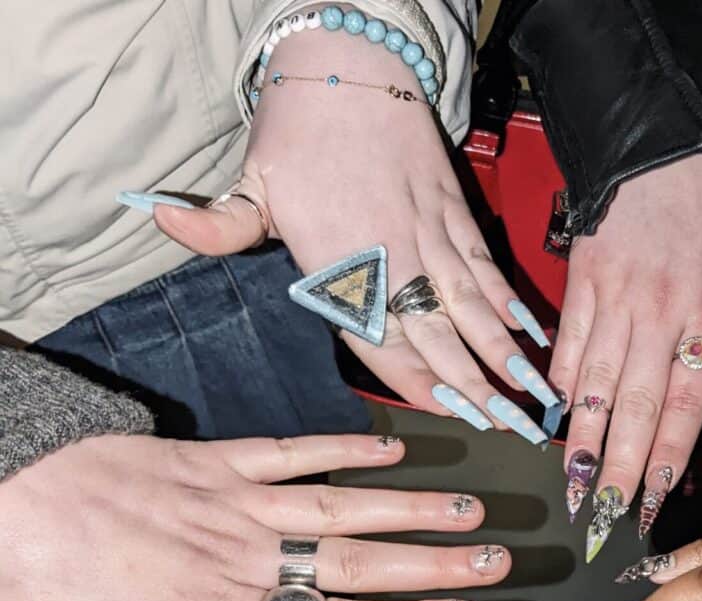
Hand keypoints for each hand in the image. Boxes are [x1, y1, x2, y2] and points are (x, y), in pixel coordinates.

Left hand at [0, 433, 508, 600]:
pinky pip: (292, 452)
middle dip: (435, 564)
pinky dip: (344, 449)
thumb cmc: (40, 581)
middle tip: (496, 557)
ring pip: (340, 506)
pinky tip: (389, 448)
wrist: (5, 489)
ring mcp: (237, 500)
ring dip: (409, 507)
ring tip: (467, 507)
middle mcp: (245, 553)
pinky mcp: (219, 459)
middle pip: (358, 562)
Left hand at [149, 29, 552, 436]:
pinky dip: (509, 301)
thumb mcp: (251, 179)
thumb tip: (162, 222)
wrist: (352, 65)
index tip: (452, 413)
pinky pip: (487, 266)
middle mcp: (393, 255)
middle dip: (477, 383)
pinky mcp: (454, 212)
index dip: (418, 380)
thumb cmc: (299, 129)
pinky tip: (529, 331)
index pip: (381, 338)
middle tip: (507, 425)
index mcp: (343, 262)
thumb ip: (219, 222)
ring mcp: (430, 234)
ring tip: (531, 392)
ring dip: (503, 352)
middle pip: (439, 331)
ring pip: (473, 304)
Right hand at [555, 150, 701, 558]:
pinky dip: (558, 387)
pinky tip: (555, 420)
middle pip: (632, 409)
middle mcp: (655, 319)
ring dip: (582, 442)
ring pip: (593, 387)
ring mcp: (611, 304)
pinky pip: (565, 347)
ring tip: (574, 485)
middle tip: (602, 517)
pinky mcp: (577, 287)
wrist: (665, 145)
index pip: (683, 407)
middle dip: (618, 470)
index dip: (665, 460)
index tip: (652, 503)